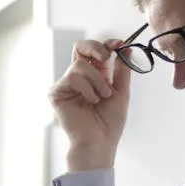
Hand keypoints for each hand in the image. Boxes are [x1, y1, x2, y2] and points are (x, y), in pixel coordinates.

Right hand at [48, 38, 131, 170]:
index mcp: (95, 75)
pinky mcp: (57, 92)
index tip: (119, 44)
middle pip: (80, 47)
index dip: (107, 44)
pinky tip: (91, 101)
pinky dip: (86, 89)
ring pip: (80, 64)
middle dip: (95, 48)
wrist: (99, 141)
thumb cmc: (109, 122)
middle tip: (106, 57)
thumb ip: (122, 69)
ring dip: (97, 80)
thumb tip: (127, 48)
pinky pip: (72, 77)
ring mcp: (67, 84)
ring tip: (102, 97)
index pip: (97, 51)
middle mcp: (80, 77)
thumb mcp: (121, 91)